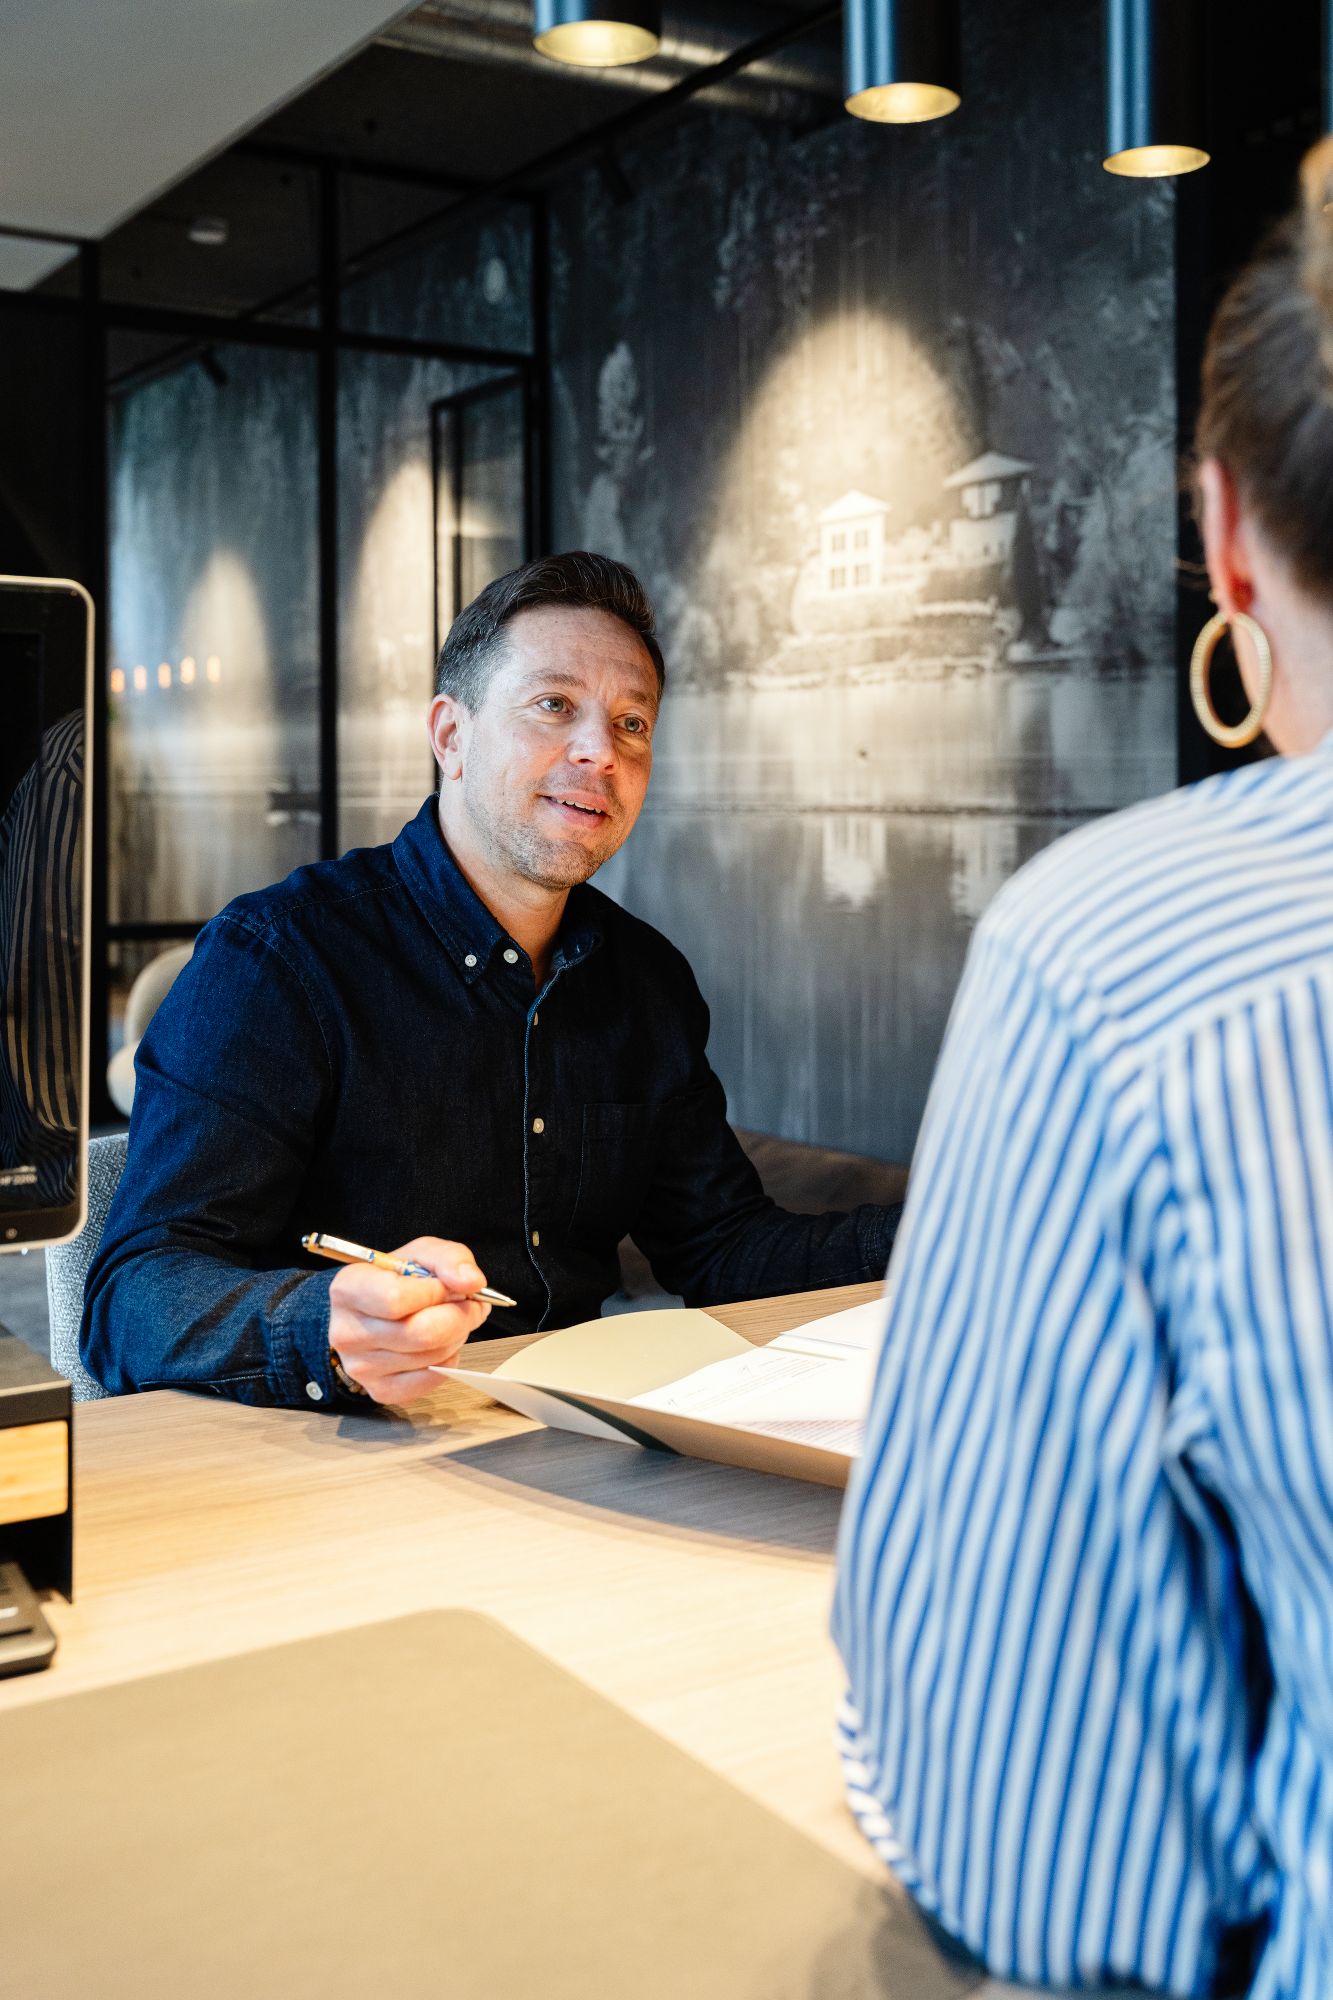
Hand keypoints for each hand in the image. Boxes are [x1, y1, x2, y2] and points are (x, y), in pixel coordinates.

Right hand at [327, 1236, 492, 1404]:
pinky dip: (448, 1360)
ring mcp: (361, 1366)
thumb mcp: (422, 1254)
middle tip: (469, 1305)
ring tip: (451, 1320)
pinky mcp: (380, 1390)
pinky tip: (441, 1343)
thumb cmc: (397, 1280)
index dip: (436, 1292)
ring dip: (456, 1336)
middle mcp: (347, 1332)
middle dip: (459, 1316)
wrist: (375, 1310)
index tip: (450, 1286)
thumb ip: (450, 1259)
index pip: (396, 1299)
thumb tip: (471, 1281)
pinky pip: (431, 1380)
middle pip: (421, 1333)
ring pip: (432, 1356)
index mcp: (349, 1289)